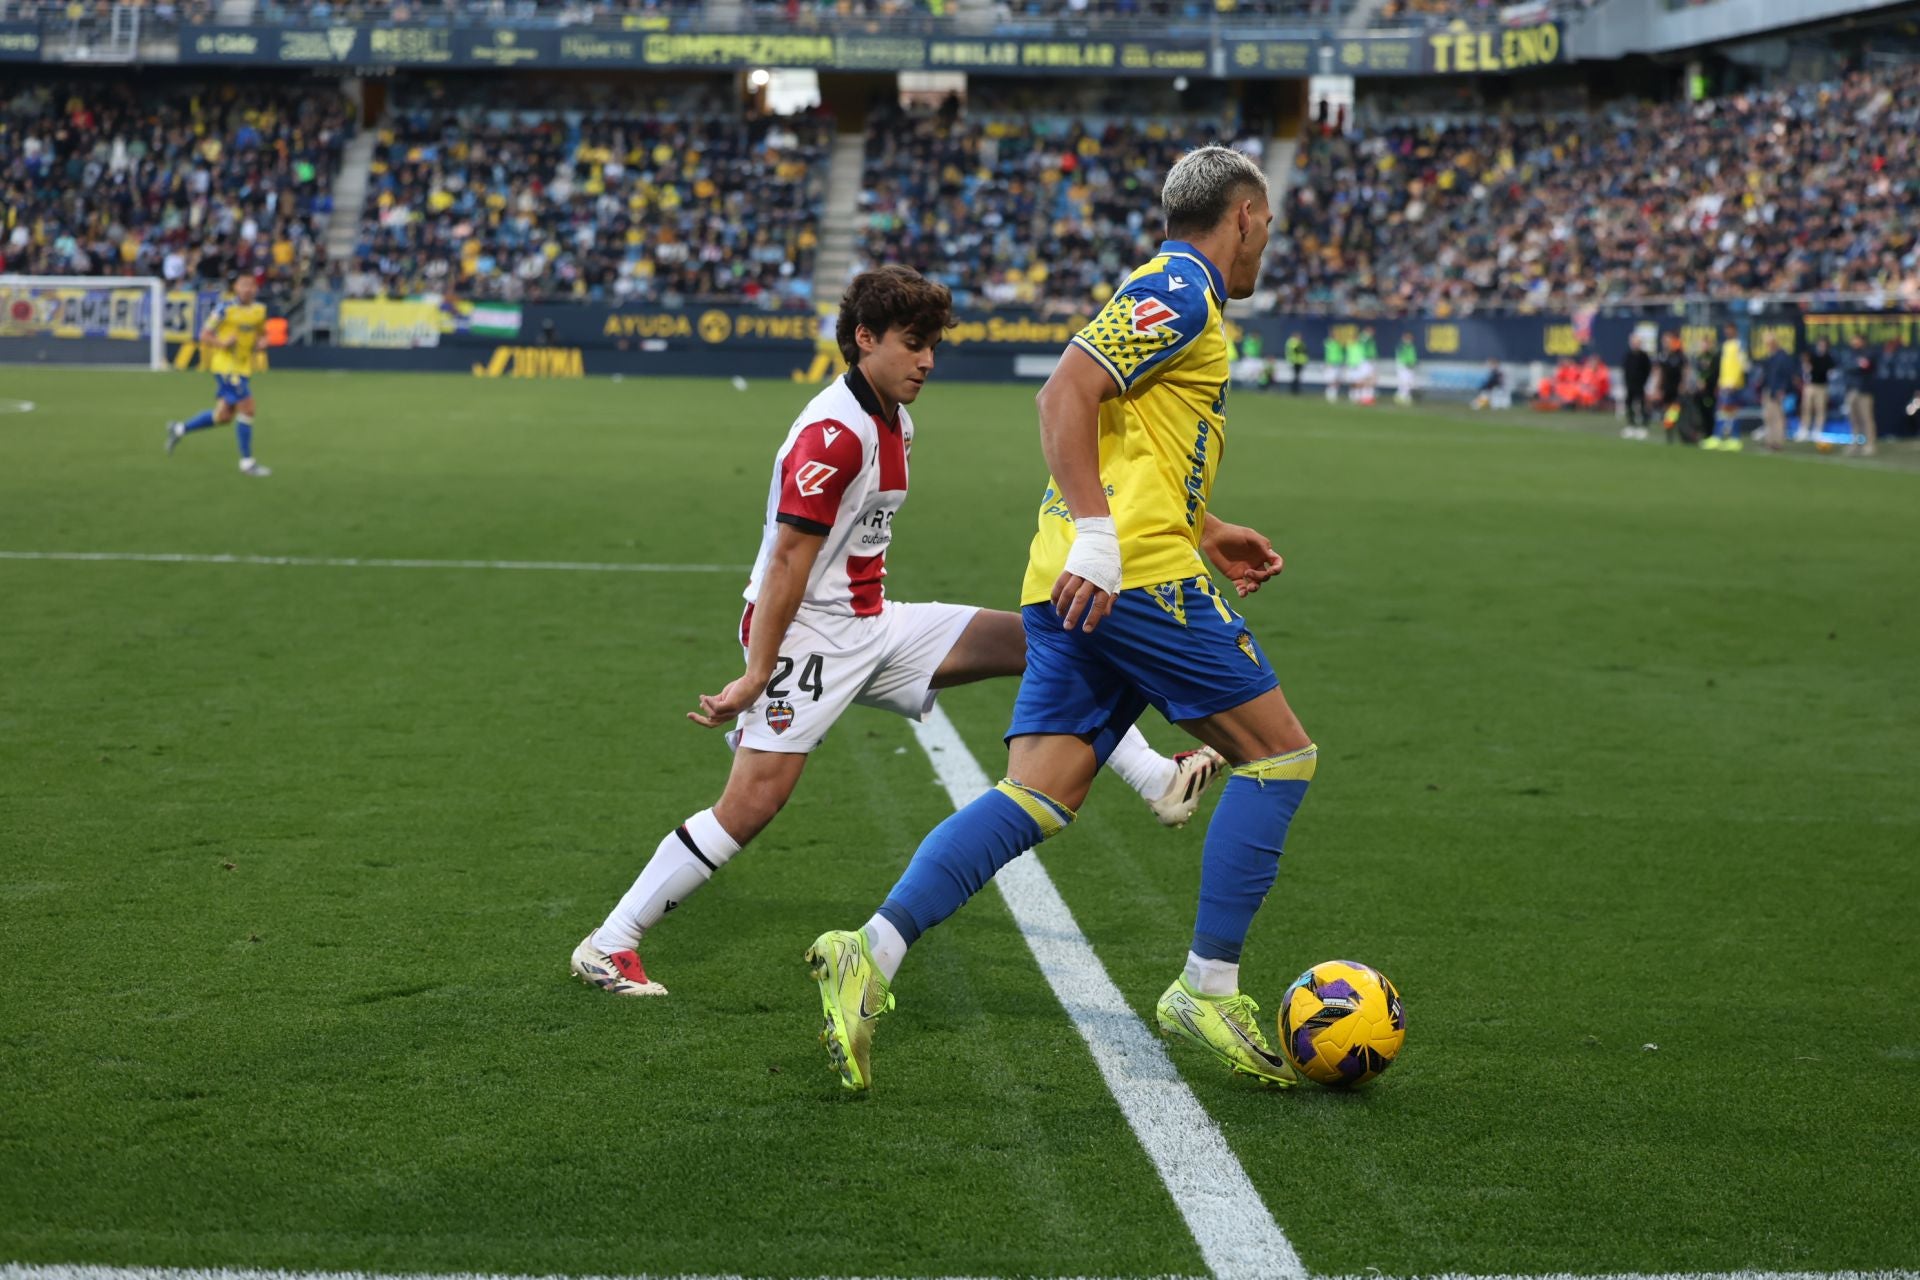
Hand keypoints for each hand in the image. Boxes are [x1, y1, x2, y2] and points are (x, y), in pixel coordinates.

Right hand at [687, 669, 769, 728]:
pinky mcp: (732, 705)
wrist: (752, 681)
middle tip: (689, 714)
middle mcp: (730, 716)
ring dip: (705, 706)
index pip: (714, 722)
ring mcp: (731, 711)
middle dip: (699, 720)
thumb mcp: (725, 695)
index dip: (702, 719)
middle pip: (711, 723)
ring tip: (703, 697)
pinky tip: (705, 697)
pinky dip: (709, 703)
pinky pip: (716, 708)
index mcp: (728, 714)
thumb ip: (715, 700)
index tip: (692, 713)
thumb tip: (702, 701)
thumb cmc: (741, 687)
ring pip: (712, 715)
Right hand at [1055, 514, 1120, 632]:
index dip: (1093, 618)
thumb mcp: (1115, 579)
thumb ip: (1111, 597)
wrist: (1099, 538)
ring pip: (1068, 591)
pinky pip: (1060, 582)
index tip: (1086, 629)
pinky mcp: (1069, 567)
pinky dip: (1055, 593)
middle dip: (1073, 614)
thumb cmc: (1108, 562)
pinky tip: (1054, 602)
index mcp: (1104, 582)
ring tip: (1060, 615)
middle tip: (1067, 627)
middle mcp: (1092, 578)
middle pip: (1081, 599)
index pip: (1099, 604)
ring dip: (1062, 605)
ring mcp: (1079, 571)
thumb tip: (1106, 614)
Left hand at [1203, 520, 1283, 597]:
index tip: (1272, 571)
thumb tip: (1271, 556)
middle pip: (1265, 576)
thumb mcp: (1249, 535)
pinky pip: (1242, 588)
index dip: (1277, 568)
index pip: (1276, 563)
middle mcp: (1256, 563)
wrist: (1213, 537)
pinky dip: (1243, 592)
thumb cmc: (1232, 533)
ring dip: (1255, 587)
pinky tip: (1242, 594)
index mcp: (1262, 553)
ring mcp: (1245, 571)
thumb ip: (1262, 544)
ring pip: (1256, 584)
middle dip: (1260, 577)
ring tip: (1249, 588)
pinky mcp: (1234, 576)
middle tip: (1247, 572)